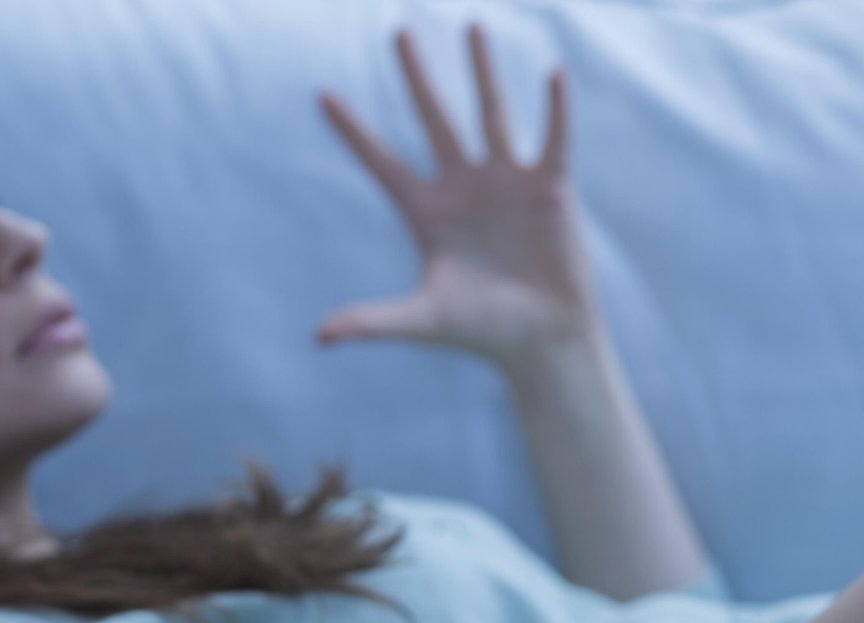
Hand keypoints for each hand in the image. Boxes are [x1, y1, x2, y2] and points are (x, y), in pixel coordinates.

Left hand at [317, 25, 602, 380]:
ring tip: (471, 26)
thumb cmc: (481, 332)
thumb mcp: (422, 320)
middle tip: (397, 31)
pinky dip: (553, 109)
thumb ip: (371, 322)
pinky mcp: (548, 187)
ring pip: (489, 114)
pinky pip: (551, 138)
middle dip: (415, 77)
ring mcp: (505, 182)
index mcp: (425, 212)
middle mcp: (461, 187)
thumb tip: (319, 337)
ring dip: (481, 72)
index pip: (381, 162)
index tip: (322, 94)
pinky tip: (553, 72)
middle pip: (432, 120)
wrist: (542, 340)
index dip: (352, 130)